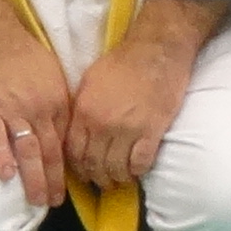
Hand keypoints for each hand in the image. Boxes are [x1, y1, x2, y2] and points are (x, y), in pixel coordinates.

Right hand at [0, 4, 80, 213]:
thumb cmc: (22, 52)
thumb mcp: (52, 75)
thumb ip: (58, 103)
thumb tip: (61, 130)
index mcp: (56, 102)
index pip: (64, 142)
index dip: (65, 168)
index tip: (65, 187)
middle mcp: (37, 109)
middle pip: (49, 152)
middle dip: (52, 181)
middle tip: (52, 203)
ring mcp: (11, 110)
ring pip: (27, 150)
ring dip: (33, 178)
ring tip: (35, 200)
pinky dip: (1, 156)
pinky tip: (6, 176)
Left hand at [65, 0, 212, 197]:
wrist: (156, 50)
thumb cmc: (122, 62)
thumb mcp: (90, 81)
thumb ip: (81, 109)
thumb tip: (77, 132)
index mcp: (84, 112)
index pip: (74, 153)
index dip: (79, 168)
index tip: (85, 173)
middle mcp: (102, 125)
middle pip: (94, 165)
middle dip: (98, 177)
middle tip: (104, 181)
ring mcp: (128, 130)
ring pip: (117, 169)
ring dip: (118, 177)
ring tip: (121, 178)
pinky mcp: (152, 131)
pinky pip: (141, 163)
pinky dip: (138, 171)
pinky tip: (138, 169)